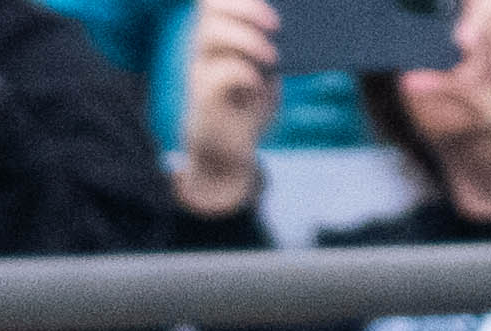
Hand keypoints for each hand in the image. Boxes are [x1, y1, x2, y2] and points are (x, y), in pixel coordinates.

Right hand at [172, 0, 280, 214]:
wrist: (227, 155)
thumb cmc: (247, 110)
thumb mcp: (267, 75)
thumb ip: (271, 50)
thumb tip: (289, 30)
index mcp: (220, 37)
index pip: (216, 2)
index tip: (269, 11)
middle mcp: (206, 50)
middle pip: (212, 11)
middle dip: (246, 9)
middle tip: (276, 25)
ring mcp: (200, 72)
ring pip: (210, 35)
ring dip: (245, 40)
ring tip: (272, 56)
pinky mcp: (202, 98)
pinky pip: (217, 75)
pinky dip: (242, 73)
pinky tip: (258, 84)